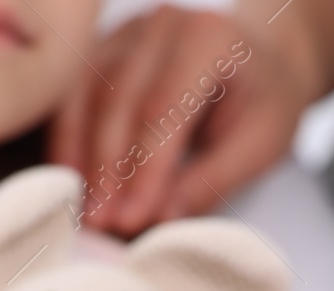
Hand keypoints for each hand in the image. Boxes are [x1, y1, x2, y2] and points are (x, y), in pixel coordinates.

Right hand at [49, 5, 310, 235]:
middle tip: (102, 222)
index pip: (164, 109)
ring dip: (82, 158)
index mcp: (208, 37)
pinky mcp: (104, 50)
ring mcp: (127, 33)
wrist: (260, 61)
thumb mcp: (259, 145)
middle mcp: (162, 24)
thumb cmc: (263, 101)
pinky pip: (73, 96)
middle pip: (118, 100)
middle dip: (108, 169)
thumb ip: (211, 179)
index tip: (132, 218)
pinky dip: (69, 141)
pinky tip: (70, 180)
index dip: (144, 168)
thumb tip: (160, 217)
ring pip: (87, 97)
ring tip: (85, 210)